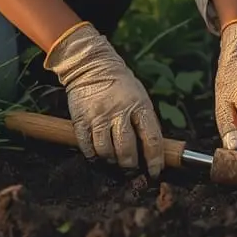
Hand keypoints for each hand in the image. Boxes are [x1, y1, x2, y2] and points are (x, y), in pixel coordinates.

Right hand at [44, 22, 164, 176]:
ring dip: (112, 161)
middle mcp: (119, 112)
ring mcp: (99, 116)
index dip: (155, 160)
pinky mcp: (81, 120)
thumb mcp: (140, 96)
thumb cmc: (120, 83)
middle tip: (132, 169)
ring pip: (106, 152)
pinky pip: (88, 147)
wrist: (91, 65)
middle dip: (131, 166)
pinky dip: (94, 156)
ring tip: (114, 161)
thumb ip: (144, 120)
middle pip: (127, 150)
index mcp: (140, 105)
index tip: (155, 172)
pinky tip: (98, 155)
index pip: (151, 139)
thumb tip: (151, 149)